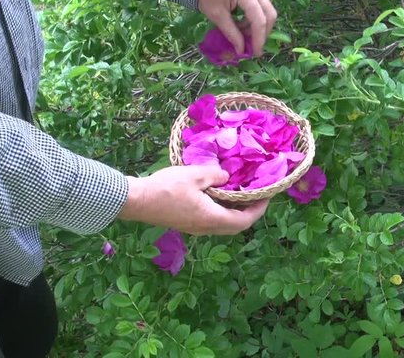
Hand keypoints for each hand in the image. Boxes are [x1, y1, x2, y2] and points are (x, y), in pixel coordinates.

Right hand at [118, 165, 268, 235]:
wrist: (136, 201)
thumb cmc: (166, 188)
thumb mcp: (194, 175)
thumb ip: (215, 175)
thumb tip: (226, 177)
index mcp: (212, 218)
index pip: (244, 220)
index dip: (258, 210)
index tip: (267, 196)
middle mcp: (206, 228)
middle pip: (236, 226)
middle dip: (250, 213)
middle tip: (256, 196)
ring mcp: (195, 228)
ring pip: (223, 226)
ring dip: (235, 213)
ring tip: (240, 195)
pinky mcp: (186, 224)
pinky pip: (212, 222)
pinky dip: (222, 212)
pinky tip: (219, 196)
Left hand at [198, 0, 276, 56]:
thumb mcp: (217, 15)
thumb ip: (231, 33)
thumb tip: (241, 51)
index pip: (259, 20)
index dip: (259, 38)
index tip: (255, 53)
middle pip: (269, 14)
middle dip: (262, 33)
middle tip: (252, 45)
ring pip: (267, 11)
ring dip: (258, 26)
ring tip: (242, 33)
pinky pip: (261, 8)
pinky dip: (255, 19)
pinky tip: (242, 24)